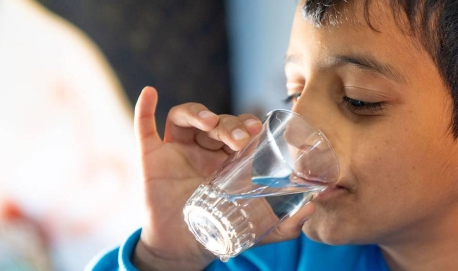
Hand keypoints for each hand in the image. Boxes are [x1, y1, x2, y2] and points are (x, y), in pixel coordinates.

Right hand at [131, 87, 313, 270]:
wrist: (181, 249)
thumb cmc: (216, 231)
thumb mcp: (255, 227)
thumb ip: (284, 224)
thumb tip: (312, 208)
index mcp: (225, 158)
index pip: (237, 129)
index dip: (247, 124)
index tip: (258, 132)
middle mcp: (201, 149)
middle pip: (215, 121)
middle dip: (229, 124)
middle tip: (240, 139)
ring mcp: (175, 150)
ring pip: (185, 116)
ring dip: (198, 113)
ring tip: (209, 124)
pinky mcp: (151, 156)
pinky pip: (145, 126)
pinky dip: (145, 108)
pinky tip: (151, 93)